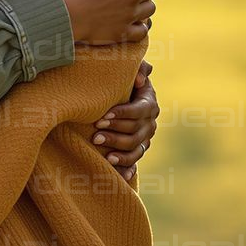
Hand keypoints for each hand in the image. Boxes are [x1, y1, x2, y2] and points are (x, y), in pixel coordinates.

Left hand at [92, 60, 158, 181]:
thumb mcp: (126, 70)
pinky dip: (128, 170)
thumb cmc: (118, 79)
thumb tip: (141, 78)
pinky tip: (120, 176)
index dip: (122, 114)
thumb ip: (137, 68)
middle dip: (115, 134)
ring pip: (136, 149)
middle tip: (95, 134)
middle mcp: (150, 123)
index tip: (103, 116)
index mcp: (148, 102)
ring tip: (105, 155)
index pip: (139, 111)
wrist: (114, 93)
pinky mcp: (137, 150)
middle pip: (136, 132)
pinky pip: (135, 163)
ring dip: (120, 153)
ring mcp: (145, 139)